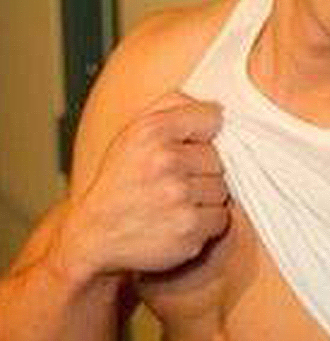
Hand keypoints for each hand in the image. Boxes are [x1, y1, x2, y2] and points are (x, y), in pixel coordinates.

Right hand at [57, 91, 230, 276]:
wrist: (95, 234)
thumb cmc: (121, 181)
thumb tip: (218, 108)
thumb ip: (172, 106)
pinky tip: (179, 220)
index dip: (204, 133)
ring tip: (175, 201)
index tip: (189, 145)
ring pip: (222, 189)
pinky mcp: (189, 228)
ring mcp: (179, 196)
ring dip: (205, 198)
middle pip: (219, 157)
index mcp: (152, 131)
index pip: (212, 117)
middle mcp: (165, 160)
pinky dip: (206, 222)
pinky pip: (221, 218)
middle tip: (174, 180)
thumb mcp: (134, 133)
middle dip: (202, 170)